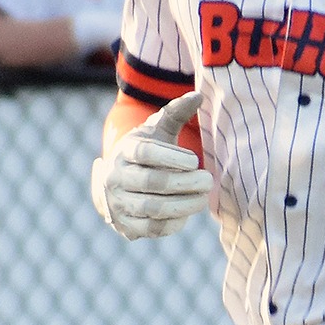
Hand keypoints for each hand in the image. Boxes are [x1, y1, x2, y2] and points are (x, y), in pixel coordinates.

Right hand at [91, 92, 211, 239]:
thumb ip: (176, 113)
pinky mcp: (125, 225)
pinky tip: (188, 213)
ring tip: (204, 197)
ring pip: (152, 207)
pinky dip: (172, 223)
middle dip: (184, 183)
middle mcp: (116, 177)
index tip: (195, 160)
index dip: (171, 156)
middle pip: (151, 182)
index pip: (145, 153)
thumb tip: (198, 96)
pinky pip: (151, 228)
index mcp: (125, 151)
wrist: (116, 183)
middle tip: (208, 181)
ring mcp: (118, 203)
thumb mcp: (157, 131)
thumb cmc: (146, 152)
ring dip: (183, 204)